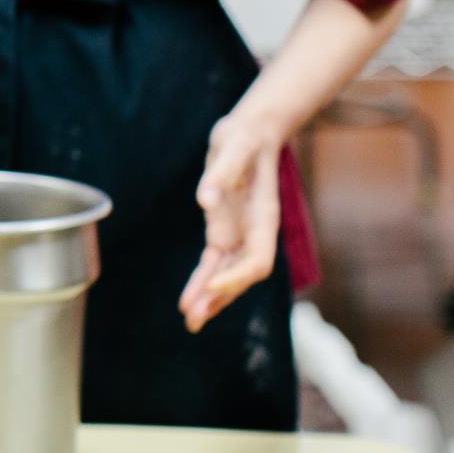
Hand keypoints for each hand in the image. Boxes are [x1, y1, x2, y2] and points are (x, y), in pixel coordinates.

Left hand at [179, 111, 283, 333]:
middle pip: (240, 276)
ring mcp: (239, 233)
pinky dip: (202, 281)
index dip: (237, 277)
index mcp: (263, 218)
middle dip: (218, 298)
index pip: (257, 261)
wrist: (251, 132)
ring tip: (189, 320)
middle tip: (193, 320)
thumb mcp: (234, 146)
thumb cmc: (246, 138)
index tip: (211, 285)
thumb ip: (221, 173)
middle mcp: (254, 232)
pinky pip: (213, 263)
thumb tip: (205, 201)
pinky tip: (190, 299)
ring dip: (208, 297)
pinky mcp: (223, 229)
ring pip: (225, 275)